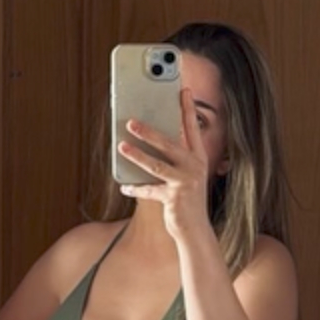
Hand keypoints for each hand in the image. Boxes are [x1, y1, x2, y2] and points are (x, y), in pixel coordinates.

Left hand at [118, 88, 208, 239]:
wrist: (195, 230)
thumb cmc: (186, 199)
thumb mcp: (185, 176)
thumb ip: (174, 158)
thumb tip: (151, 137)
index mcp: (199, 158)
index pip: (192, 128)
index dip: (188, 109)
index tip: (184, 90)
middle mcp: (195, 168)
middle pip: (169, 144)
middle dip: (149, 132)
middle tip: (130, 121)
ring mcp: (185, 183)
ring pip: (156, 165)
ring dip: (137, 155)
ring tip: (121, 147)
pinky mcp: (174, 198)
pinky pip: (149, 190)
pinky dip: (136, 189)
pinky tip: (124, 187)